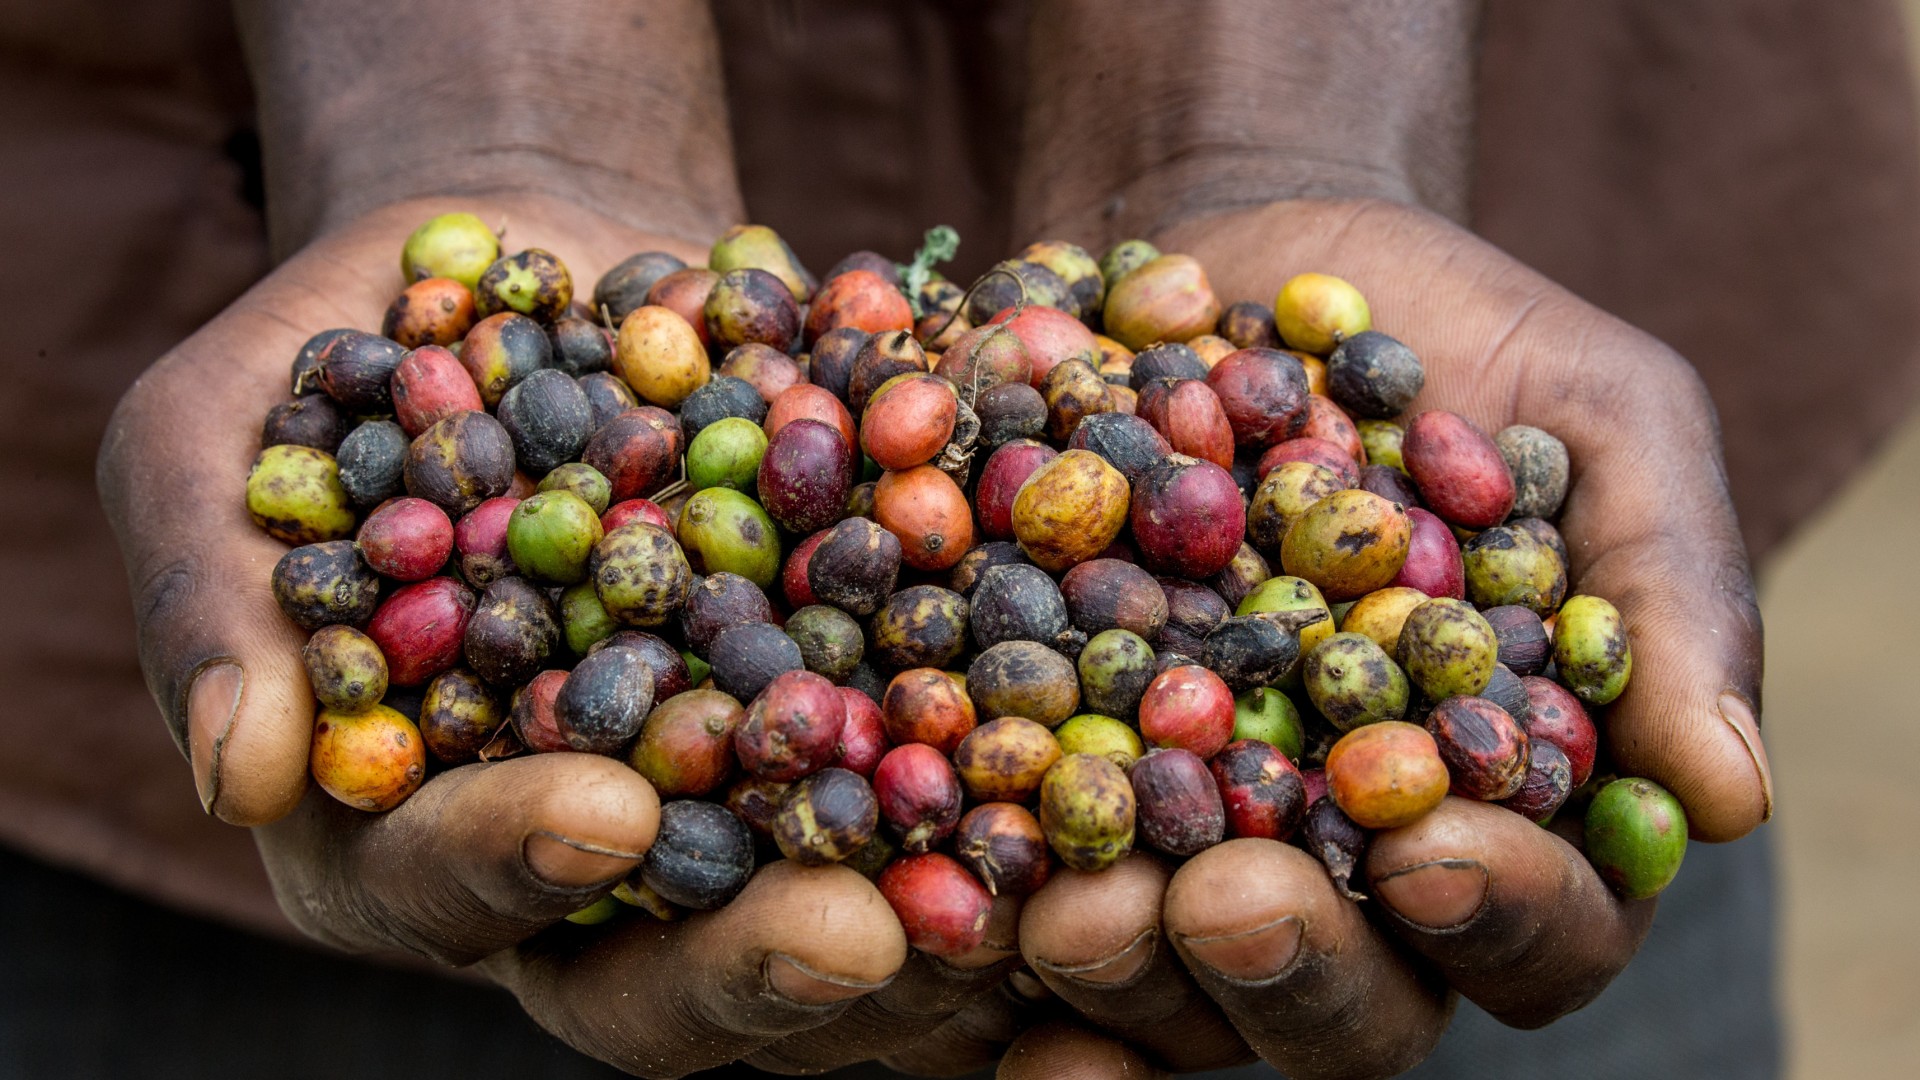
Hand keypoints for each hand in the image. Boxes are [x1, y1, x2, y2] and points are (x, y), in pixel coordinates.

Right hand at [97, 195, 1034, 1075]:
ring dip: (921, 919)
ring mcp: (721, 801)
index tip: (607, 814)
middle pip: (656, 964)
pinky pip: (929, 772)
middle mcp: (572, 856)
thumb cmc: (337, 355)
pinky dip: (1006, 778)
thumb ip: (222, 601)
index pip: (442, 889)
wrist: (531, 272)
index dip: (516, 866)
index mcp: (401, 825)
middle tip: (862, 937)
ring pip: (816, 907)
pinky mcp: (844, 721)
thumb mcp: (220, 442)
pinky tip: (1093, 768)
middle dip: (754, 959)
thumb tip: (241, 771)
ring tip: (1013, 894)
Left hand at [1002, 198, 1770, 1077]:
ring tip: (1068, 906)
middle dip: (1290, 968)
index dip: (1497, 913)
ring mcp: (1197, 835)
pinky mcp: (1053, 782)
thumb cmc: (1456, 338)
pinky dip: (985, 913)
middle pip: (1350, 1002)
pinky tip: (946, 906)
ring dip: (1126, 969)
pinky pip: (1022, 884)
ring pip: (1176, 981)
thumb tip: (1730, 794)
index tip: (1429, 851)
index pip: (1540, 927)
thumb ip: (1667, 592)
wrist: (1248, 248)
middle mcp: (1353, 861)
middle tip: (1226, 901)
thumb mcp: (1602, 418)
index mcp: (1512, 807)